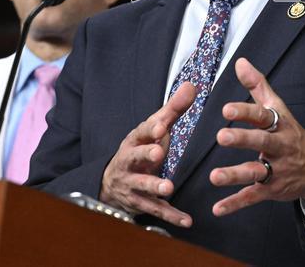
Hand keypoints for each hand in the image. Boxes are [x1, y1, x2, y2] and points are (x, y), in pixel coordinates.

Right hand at [99, 81, 196, 226]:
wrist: (112, 182)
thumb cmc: (140, 149)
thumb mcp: (154, 129)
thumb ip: (173, 109)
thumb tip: (192, 85)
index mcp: (134, 140)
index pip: (141, 132)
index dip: (151, 129)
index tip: (162, 126)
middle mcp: (129, 162)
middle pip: (135, 157)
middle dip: (146, 155)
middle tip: (158, 154)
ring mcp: (132, 184)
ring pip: (142, 186)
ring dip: (154, 187)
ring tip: (168, 187)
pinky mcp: (140, 204)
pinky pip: (156, 210)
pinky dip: (171, 215)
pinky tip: (187, 220)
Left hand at [209, 58, 304, 216]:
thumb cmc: (291, 134)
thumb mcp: (278, 109)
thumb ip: (258, 86)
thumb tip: (240, 63)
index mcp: (279, 125)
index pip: (263, 116)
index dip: (245, 113)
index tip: (226, 109)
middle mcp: (280, 147)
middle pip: (262, 142)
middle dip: (243, 140)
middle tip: (222, 137)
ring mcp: (277, 170)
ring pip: (256, 172)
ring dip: (235, 175)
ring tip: (214, 176)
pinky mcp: (272, 190)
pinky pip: (253, 197)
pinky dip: (235, 204)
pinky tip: (218, 209)